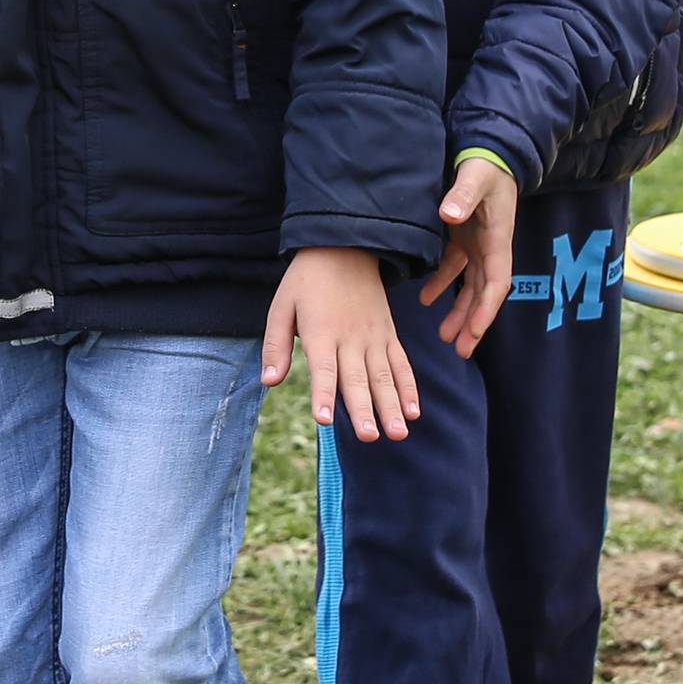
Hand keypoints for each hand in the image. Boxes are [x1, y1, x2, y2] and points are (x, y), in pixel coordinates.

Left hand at [261, 246, 419, 442]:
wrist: (345, 247)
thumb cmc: (306, 281)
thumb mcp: (281, 306)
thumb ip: (275, 345)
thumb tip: (269, 381)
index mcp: (320, 331)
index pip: (322, 368)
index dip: (324, 394)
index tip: (325, 420)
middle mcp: (350, 337)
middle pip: (357, 378)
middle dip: (364, 409)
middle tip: (370, 437)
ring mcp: (373, 337)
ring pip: (384, 376)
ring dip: (391, 405)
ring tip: (398, 433)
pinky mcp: (388, 334)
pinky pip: (401, 364)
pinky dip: (409, 387)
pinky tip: (413, 411)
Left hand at [420, 156, 518, 357]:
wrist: (489, 152)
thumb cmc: (485, 166)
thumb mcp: (475, 177)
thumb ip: (462, 195)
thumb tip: (449, 215)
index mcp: (497, 240)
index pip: (496, 284)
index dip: (486, 309)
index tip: (474, 331)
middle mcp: (490, 248)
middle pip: (484, 295)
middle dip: (474, 324)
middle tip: (461, 351)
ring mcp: (478, 245)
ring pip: (470, 288)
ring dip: (460, 312)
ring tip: (446, 338)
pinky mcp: (464, 239)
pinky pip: (454, 269)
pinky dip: (441, 285)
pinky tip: (426, 301)